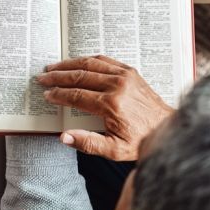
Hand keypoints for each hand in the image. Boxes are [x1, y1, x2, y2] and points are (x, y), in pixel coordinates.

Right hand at [37, 55, 173, 160]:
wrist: (166, 129)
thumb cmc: (141, 140)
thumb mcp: (114, 150)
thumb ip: (88, 143)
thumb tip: (64, 137)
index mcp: (111, 104)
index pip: (77, 95)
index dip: (59, 95)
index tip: (47, 95)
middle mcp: (117, 85)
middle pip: (80, 76)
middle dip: (58, 76)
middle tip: (43, 77)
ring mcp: (125, 76)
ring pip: (91, 64)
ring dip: (70, 64)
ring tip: (54, 67)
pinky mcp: (131, 72)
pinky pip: (105, 60)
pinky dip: (88, 60)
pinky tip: (77, 63)